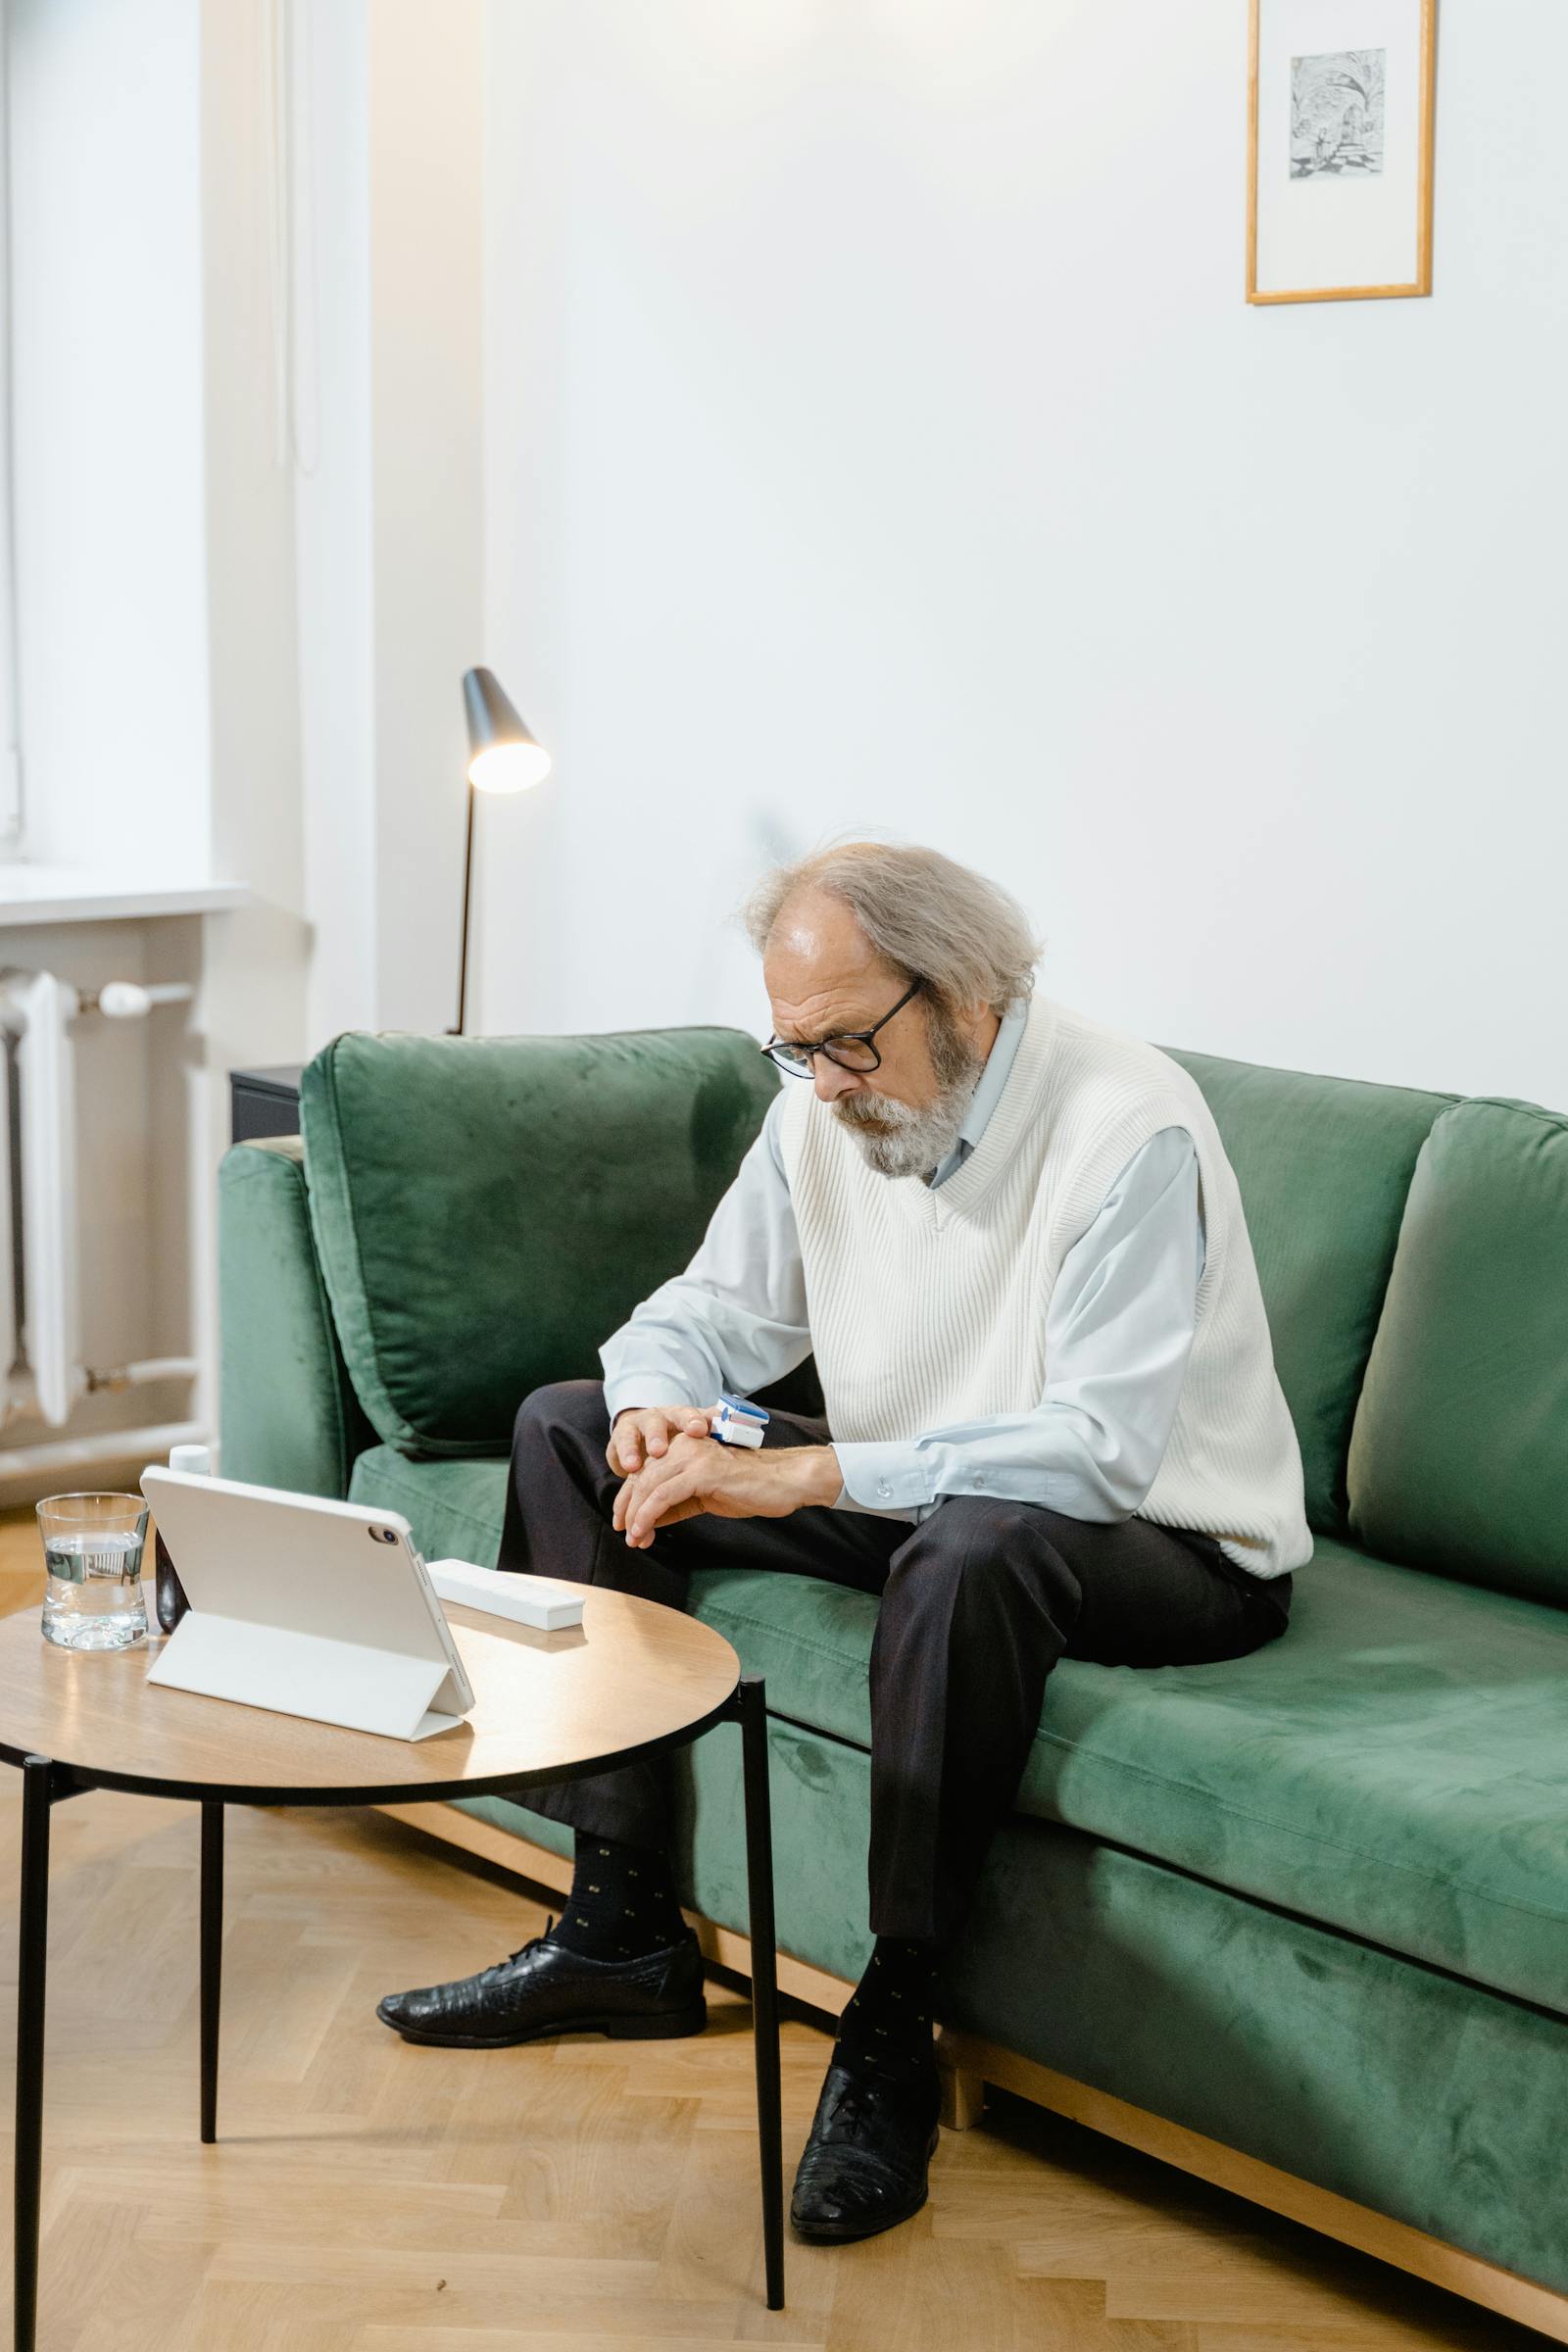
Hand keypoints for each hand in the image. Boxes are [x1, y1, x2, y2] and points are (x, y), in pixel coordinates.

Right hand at [607, 1404, 713, 1475]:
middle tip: (659, 1450)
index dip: (694, 1421)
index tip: (700, 1430)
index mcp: (682, 1416)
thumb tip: (752, 1427)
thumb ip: (720, 1435)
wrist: (653, 1437)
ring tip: (634, 1466)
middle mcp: (659, 1418)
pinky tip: (624, 1470)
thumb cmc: (685, 1443)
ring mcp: (638, 1427)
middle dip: (657, 1436)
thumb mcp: (702, 1439)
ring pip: (633, 1433)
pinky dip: (620, 1458)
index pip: (690, 1415)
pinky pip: (618, 1447)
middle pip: (658, 1422)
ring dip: (632, 1449)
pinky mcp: (621, 1439)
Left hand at [613, 1431, 841, 1547]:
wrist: (783, 1483)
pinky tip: (643, 1532)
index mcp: (685, 1446)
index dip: (630, 1497)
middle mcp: (685, 1445)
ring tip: (633, 1538)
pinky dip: (648, 1516)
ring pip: (649, 1486)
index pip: (647, 1470)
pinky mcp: (701, 1471)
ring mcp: (692, 1456)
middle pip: (642, 1476)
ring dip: (636, 1515)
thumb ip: (676, 1504)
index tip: (623, 1522)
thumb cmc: (748, 1489)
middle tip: (622, 1532)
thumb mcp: (704, 1496)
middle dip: (627, 1507)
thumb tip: (648, 1522)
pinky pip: (663, 1495)